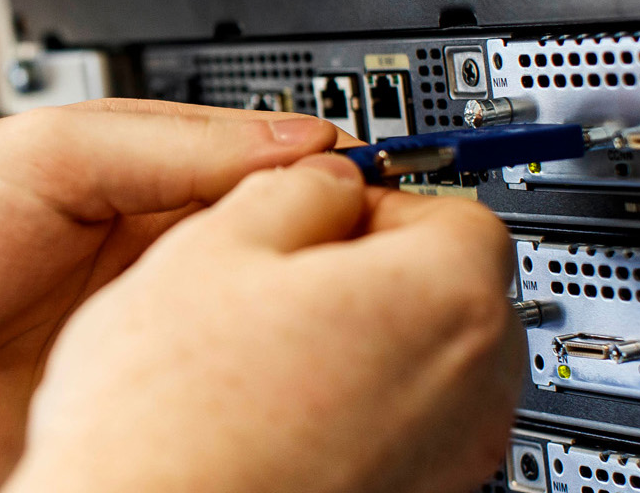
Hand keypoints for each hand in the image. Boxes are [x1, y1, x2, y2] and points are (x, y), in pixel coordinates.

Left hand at [0, 100, 353, 491]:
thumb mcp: (37, 158)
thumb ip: (168, 145)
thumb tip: (301, 139)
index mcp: (118, 206)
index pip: (254, 191)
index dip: (319, 195)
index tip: (380, 203)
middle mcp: (128, 291)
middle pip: (262, 281)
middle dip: (315, 281)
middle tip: (376, 283)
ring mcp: (122, 374)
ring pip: (243, 365)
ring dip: (284, 359)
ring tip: (334, 349)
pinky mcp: (112, 440)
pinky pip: (198, 435)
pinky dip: (237, 429)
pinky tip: (273, 419)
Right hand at [1, 155, 523, 492]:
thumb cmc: (169, 420)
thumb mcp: (211, 246)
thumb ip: (294, 186)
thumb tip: (324, 179)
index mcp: (442, 300)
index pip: (453, 206)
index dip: (371, 197)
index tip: (316, 207)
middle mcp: (470, 389)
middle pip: (448, 290)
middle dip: (371, 272)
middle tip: (276, 277)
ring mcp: (447, 460)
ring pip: (422, 365)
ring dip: (358, 343)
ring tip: (259, 352)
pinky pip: (396, 430)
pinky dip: (347, 411)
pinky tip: (266, 412)